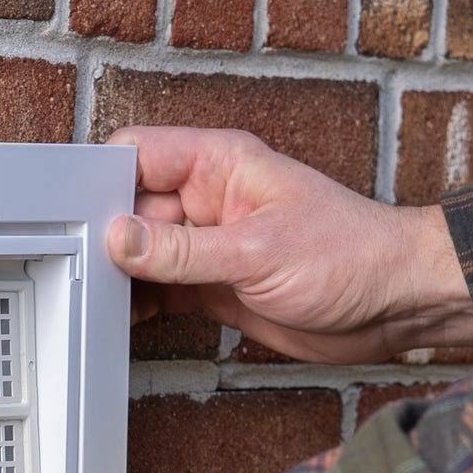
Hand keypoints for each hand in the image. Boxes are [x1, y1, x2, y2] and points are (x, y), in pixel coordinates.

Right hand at [105, 126, 472, 362]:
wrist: (393, 305)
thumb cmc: (353, 255)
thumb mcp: (258, 251)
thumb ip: (183, 251)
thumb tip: (119, 240)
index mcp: (220, 163)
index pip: (139, 153)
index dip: (103, 179)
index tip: (79, 215)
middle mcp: (207, 199)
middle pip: (128, 208)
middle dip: (105, 238)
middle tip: (84, 270)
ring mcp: (207, 243)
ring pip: (139, 253)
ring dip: (119, 276)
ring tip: (99, 299)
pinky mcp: (210, 284)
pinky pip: (157, 288)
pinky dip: (136, 305)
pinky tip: (123, 319)